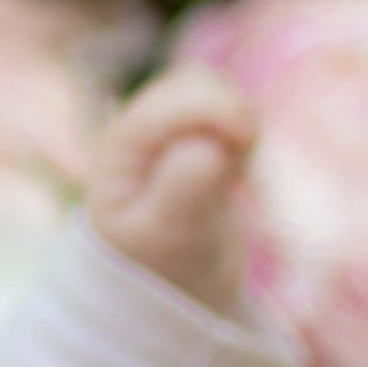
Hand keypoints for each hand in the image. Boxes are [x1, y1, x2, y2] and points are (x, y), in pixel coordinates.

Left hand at [85, 67, 256, 312]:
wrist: (175, 282)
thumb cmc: (165, 265)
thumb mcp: (171, 237)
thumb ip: (183, 191)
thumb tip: (207, 146)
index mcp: (120, 150)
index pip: (166, 106)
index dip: (210, 109)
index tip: (247, 137)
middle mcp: (139, 128)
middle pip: (193, 84)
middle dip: (228, 110)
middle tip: (247, 157)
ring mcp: (166, 126)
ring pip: (214, 88)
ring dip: (237, 118)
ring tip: (236, 175)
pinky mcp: (195, 129)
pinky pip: (229, 106)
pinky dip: (243, 129)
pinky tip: (237, 171)